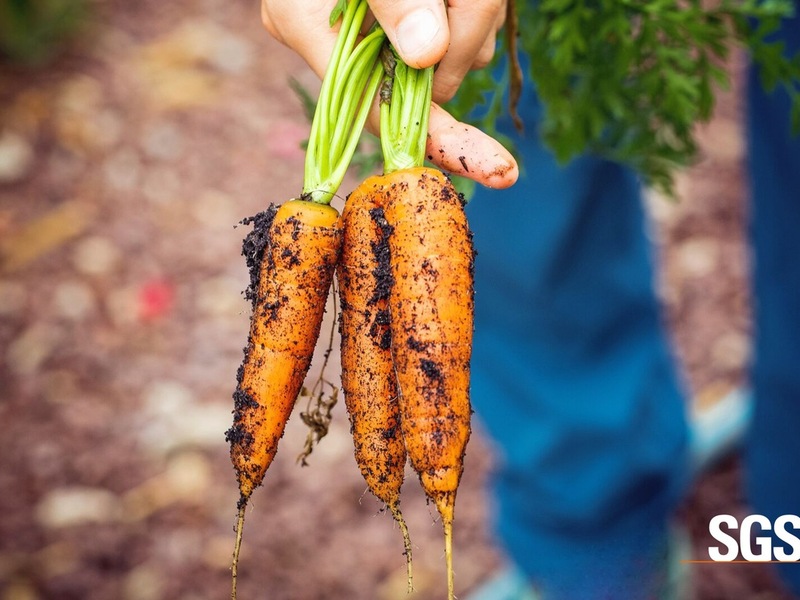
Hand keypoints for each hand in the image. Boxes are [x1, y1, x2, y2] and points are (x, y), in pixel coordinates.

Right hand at [261, 0, 517, 188]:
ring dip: (476, 11)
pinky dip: (475, 5)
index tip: (497, 168)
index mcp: (306, 25)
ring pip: (457, 52)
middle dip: (467, 36)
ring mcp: (377, 31)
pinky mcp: (409, 18)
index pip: (380, 112)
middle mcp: (340, 39)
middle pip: (431, 80)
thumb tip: (427, 55)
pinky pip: (462, 29)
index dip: (441, 140)